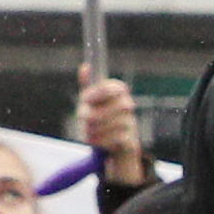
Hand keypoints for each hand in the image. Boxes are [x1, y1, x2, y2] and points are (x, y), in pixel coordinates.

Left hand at [73, 66, 152, 188]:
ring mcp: (130, 123)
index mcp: (119, 90)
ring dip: (93, 131)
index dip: (96, 94)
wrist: (116, 146)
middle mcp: (128, 105)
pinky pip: (112, 140)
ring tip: (88, 133)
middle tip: (82, 119)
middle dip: (89, 116)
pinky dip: (101, 142)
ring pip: (106, 126)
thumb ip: (88, 85)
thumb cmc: (100, 119)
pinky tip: (97, 142)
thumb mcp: (91, 101)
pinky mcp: (130, 141)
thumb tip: (85, 66)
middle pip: (104, 109)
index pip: (109, 88)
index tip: (85, 99)